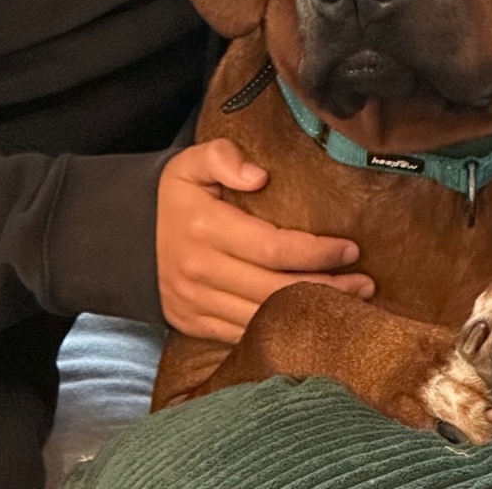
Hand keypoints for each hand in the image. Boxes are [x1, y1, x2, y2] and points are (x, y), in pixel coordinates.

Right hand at [156, 137, 373, 343]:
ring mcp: (197, 304)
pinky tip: (310, 320)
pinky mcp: (195, 325)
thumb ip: (223, 157)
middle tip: (366, 283)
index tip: (351, 248)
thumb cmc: (172, 197)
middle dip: (328, 288)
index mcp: (205, 227)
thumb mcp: (189, 163)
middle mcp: (201, 271)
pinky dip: (280, 330)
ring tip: (351, 303)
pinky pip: (245, 334)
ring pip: (265, 317)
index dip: (317, 252)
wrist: (125, 238)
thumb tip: (259, 175)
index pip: (274, 248)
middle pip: (277, 289)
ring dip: (311, 313)